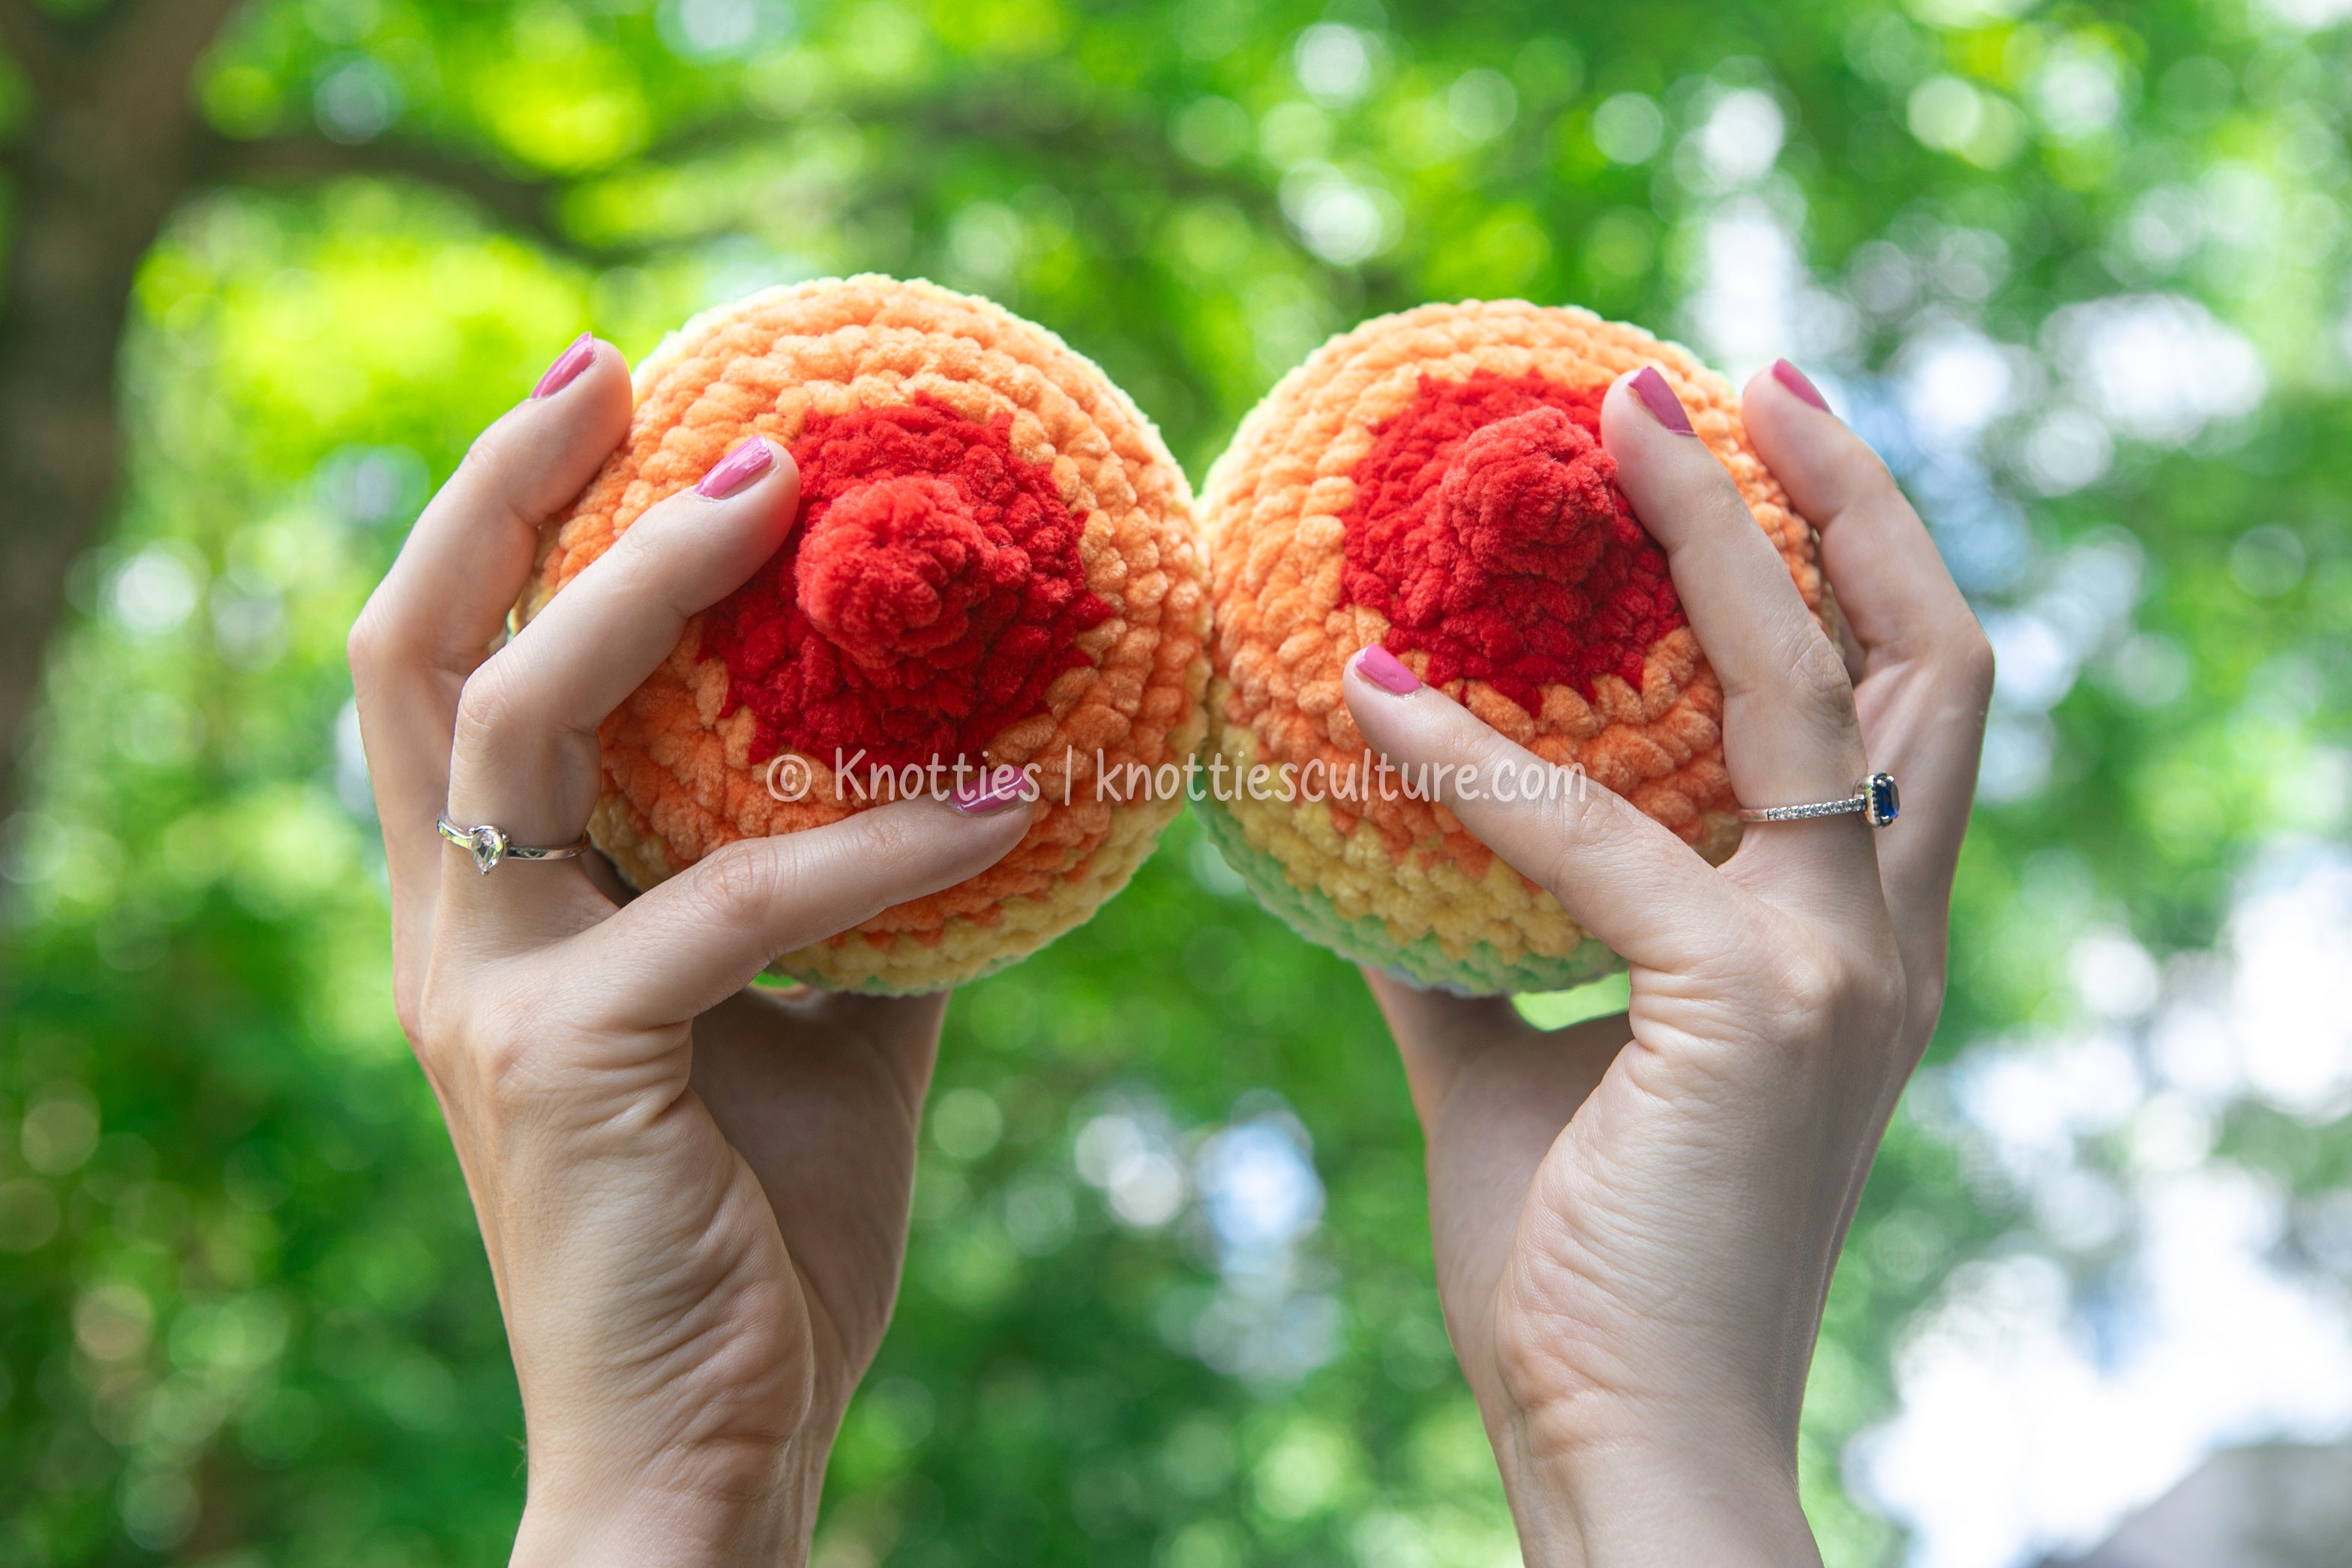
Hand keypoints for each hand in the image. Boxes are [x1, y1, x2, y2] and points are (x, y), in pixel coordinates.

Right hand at [345, 340, 1034, 1566]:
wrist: (707, 1447)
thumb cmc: (754, 1238)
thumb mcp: (816, 1039)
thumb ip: (851, 912)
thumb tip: (972, 790)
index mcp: (499, 918)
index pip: (452, 677)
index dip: (507, 528)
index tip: (614, 404)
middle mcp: (458, 935)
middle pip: (421, 652)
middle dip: (509, 494)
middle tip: (633, 373)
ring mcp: (492, 995)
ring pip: (526, 724)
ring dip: (654, 585)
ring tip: (786, 492)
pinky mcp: (567, 1067)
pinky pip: (739, 904)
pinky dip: (882, 843)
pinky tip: (1010, 804)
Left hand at [1348, 364, 1991, 1566]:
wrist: (1622, 1442)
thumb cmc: (1580, 1271)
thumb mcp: (1514, 1067)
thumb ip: (1466, 937)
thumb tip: (1370, 820)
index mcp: (1846, 946)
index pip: (1894, 710)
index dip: (1842, 564)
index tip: (1739, 448)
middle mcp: (1879, 936)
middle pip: (1926, 655)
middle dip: (1842, 497)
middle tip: (1718, 377)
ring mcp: (1833, 967)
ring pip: (1815, 686)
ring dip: (1721, 531)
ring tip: (1621, 416)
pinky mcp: (1748, 1009)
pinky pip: (1593, 832)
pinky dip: (1474, 755)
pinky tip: (1367, 696)